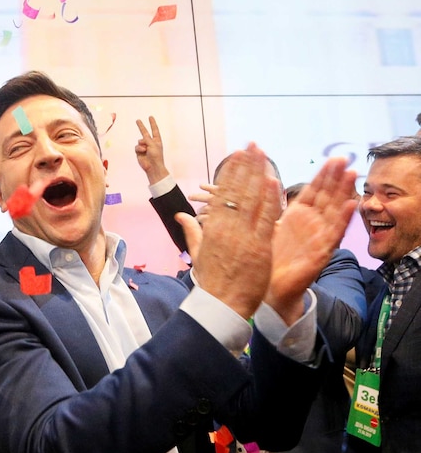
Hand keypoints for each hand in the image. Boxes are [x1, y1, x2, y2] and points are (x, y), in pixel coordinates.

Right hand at [134, 116, 170, 183]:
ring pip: (139, 141)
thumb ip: (147, 139)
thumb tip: (140, 140)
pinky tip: (143, 152)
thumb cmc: (156, 156)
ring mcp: (144, 147)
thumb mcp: (153, 144)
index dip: (152, 123)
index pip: (154, 129)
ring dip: (142, 144)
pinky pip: (137, 147)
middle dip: (141, 126)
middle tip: (138, 120)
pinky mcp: (139, 152)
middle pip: (145, 132)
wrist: (152, 167)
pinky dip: (139, 149)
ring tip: (146, 150)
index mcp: (157, 140)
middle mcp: (151, 143)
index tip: (150, 117)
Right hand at [193, 144, 281, 318]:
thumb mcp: (198, 253)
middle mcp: (227, 229)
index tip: (238, 155)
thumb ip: (192, 231)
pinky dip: (270, 201)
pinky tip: (273, 182)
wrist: (221, 306)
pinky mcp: (259, 248)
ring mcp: (243, 237)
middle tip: (253, 145)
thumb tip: (180, 215)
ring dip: (259, 175)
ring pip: (252, 200)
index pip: (223, 194)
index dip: (232, 172)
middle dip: (246, 166)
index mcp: (212, 229)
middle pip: (238, 191)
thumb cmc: (211, 282)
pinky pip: (266, 220)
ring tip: (264, 155)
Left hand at [264, 157, 356, 322]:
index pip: (314, 190)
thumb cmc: (270, 255)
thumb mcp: (270, 224)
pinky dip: (342, 219)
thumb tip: (269, 179)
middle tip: (345, 159)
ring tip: (352, 175)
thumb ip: (272, 203)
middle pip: (327, 196)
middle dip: (335, 178)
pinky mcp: (321, 252)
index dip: (323, 175)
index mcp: (298, 216)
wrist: (270, 287)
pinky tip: (351, 205)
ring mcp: (318, 237)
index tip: (333, 159)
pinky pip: (334, 234)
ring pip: (334, 211)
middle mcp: (311, 224)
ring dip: (344, 193)